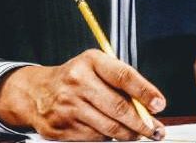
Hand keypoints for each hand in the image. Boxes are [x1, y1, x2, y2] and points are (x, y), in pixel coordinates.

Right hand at [0, 49, 166, 140]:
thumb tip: (149, 106)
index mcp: (90, 61)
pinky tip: (107, 131)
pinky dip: (106, 138)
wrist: (36, 92)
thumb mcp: (96, 68)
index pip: (123, 76)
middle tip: (156, 131)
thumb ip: (122, 82)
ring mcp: (67, 106)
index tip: (159, 104)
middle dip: (142, 123)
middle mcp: (77, 82)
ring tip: (136, 134)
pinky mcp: (60, 128)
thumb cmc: (75, 78)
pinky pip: (94, 138)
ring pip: (108, 128)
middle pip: (118, 108)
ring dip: (128, 134)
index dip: (145, 91)